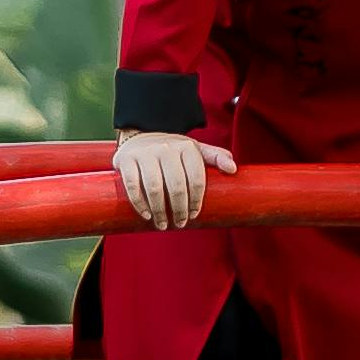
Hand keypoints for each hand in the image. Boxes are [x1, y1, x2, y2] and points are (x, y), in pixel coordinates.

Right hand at [116, 130, 236, 228]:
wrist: (142, 135)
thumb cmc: (173, 150)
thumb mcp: (196, 150)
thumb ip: (216, 157)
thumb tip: (234, 169)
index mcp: (186, 147)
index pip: (196, 178)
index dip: (196, 200)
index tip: (194, 214)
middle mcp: (166, 148)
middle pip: (176, 186)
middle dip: (179, 209)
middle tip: (180, 223)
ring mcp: (145, 154)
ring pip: (154, 188)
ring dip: (159, 211)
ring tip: (163, 224)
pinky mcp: (126, 160)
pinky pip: (132, 185)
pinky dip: (139, 203)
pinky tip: (146, 215)